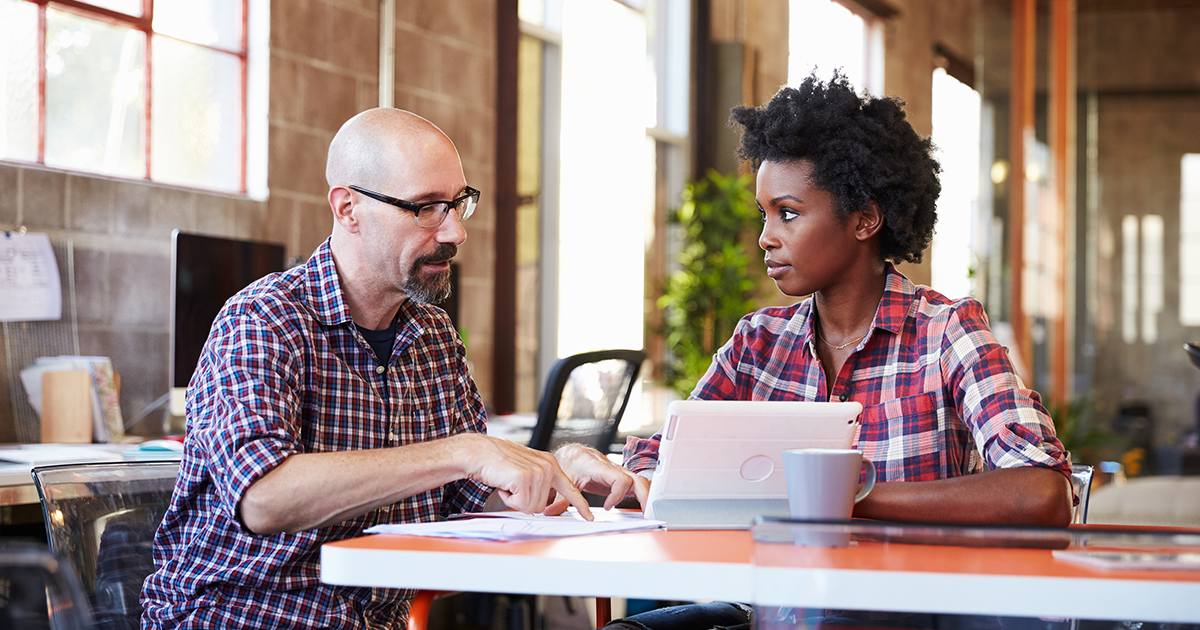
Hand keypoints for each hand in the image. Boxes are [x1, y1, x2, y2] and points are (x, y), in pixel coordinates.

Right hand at [459, 434, 594, 519]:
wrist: (478, 453)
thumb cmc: (498, 464)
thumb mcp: (526, 470)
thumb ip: (539, 483)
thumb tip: (543, 505)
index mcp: (550, 464)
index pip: (570, 488)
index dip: (579, 504)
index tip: (589, 517)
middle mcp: (548, 467)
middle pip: (542, 506)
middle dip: (524, 501)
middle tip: (512, 486)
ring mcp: (538, 472)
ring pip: (531, 507)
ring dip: (515, 500)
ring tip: (508, 482)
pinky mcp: (525, 478)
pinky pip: (520, 504)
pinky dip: (508, 498)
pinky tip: (504, 483)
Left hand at [551, 443, 649, 511]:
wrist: (572, 454)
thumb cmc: (569, 463)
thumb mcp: (562, 481)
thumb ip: (559, 498)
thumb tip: (551, 512)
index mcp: (599, 467)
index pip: (619, 479)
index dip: (617, 495)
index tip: (607, 506)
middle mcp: (612, 468)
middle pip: (637, 479)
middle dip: (644, 496)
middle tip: (645, 513)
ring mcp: (618, 473)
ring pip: (640, 481)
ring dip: (647, 496)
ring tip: (648, 513)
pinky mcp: (619, 478)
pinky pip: (636, 484)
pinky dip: (642, 494)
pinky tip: (644, 506)